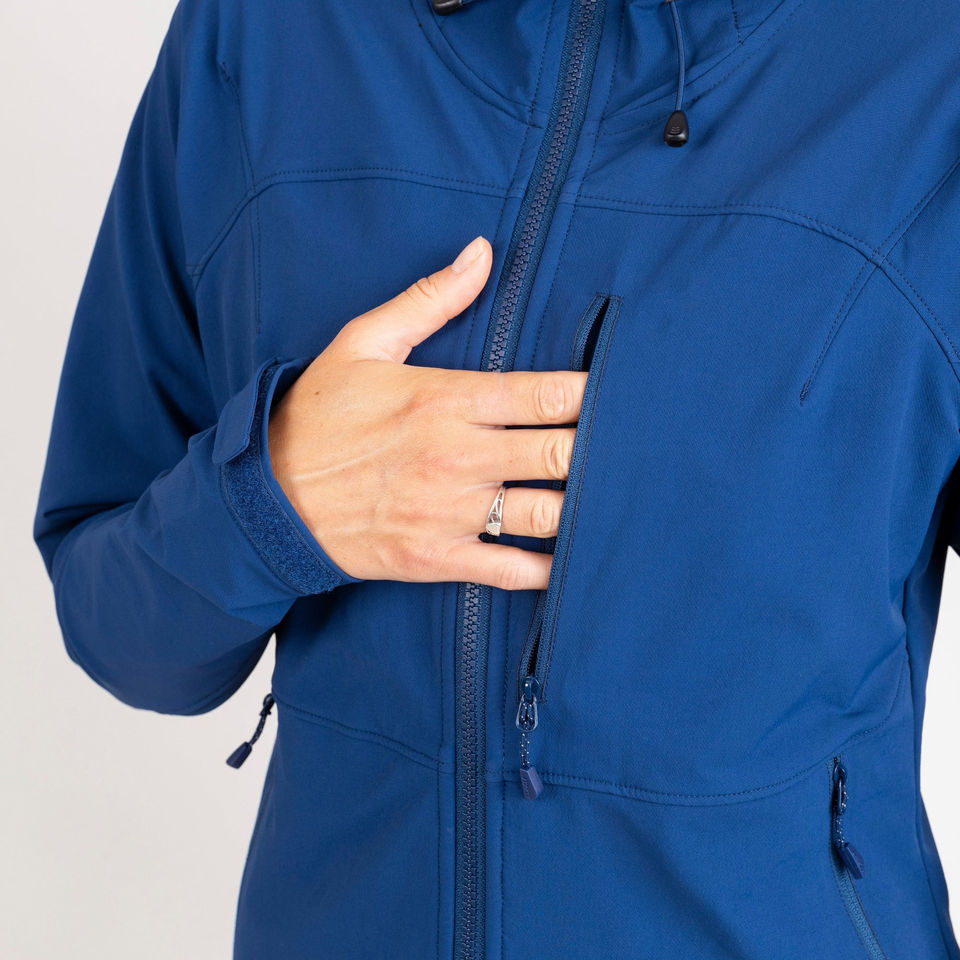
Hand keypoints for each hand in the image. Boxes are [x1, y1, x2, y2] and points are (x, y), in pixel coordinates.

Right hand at [267, 235, 587, 590]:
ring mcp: (449, 512)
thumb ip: (429, 299)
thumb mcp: (364, 343)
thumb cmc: (317, 416)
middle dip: (599, 449)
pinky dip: (547, 569)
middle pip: (560, 454)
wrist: (266, 498)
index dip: (593, 394)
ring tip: (610, 497)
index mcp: (445, 398)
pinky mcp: (437, 557)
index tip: (620, 392)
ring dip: (584, 506)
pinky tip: (570, 560)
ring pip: (546, 514)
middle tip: (629, 446)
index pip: (545, 394)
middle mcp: (456, 456)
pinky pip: (510, 570)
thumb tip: (482, 251)